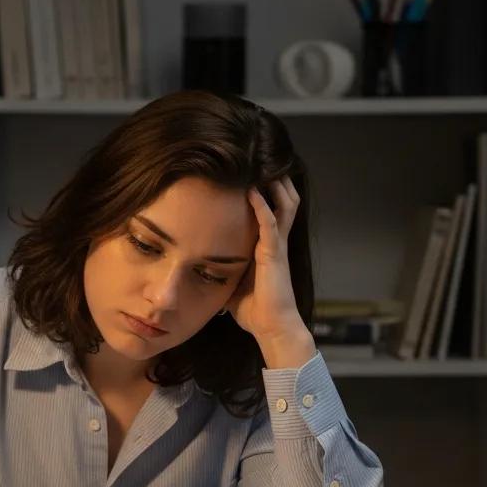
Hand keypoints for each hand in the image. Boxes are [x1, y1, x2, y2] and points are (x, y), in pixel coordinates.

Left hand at [225, 176, 314, 367]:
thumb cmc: (255, 310)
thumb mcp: (234, 284)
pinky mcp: (274, 254)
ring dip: (274, 185)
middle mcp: (276, 242)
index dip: (267, 191)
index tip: (252, 173)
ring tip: (262, 164)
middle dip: (276, 179)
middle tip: (263, 159)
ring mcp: (277, 246)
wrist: (272, 328)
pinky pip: (271, 224)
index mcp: (268, 247)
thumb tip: (202, 270)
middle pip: (285, 201)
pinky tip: (253, 191)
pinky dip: (262, 205)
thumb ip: (224, 271)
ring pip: (284, 205)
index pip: (272, 211)